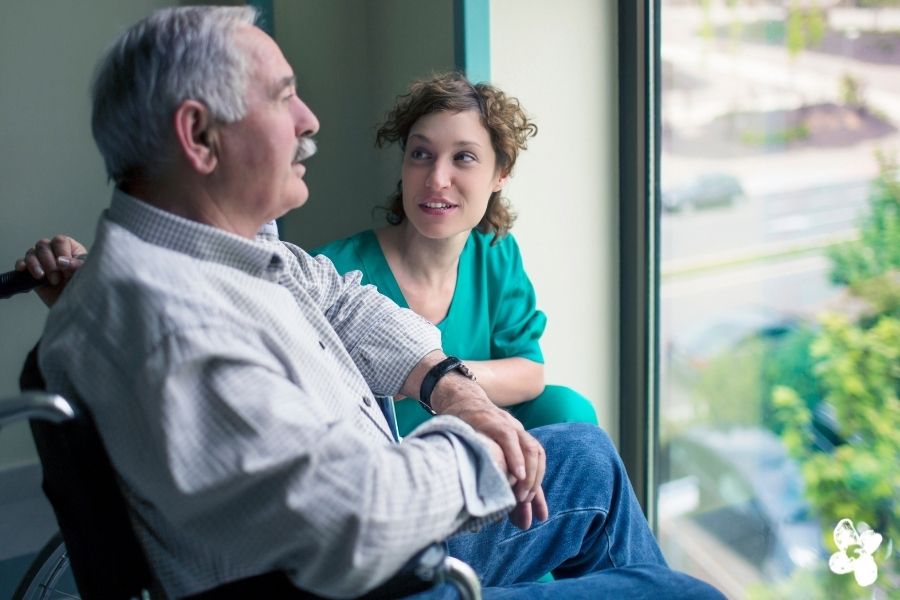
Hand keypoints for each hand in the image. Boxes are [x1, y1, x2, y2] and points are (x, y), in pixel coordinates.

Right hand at [16, 235, 86, 307]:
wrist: (73, 303)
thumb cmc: (82, 285)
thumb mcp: (84, 273)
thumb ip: (76, 265)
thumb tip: (61, 261)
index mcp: (69, 246)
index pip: (60, 241)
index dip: (62, 255)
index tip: (67, 272)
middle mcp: (54, 250)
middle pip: (43, 245)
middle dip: (49, 263)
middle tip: (57, 279)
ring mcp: (41, 259)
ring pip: (31, 252)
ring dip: (35, 265)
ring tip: (41, 277)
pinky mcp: (31, 270)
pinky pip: (21, 262)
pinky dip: (21, 265)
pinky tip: (23, 269)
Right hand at [436, 381, 547, 529]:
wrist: (455, 395)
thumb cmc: (466, 427)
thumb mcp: (481, 452)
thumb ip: (491, 476)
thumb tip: (493, 509)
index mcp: (516, 441)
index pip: (535, 468)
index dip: (538, 493)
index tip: (539, 518)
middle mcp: (516, 432)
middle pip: (537, 458)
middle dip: (535, 487)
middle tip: (526, 510)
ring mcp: (506, 424)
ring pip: (530, 448)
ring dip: (531, 474)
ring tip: (522, 497)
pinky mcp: (491, 419)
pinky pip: (508, 437)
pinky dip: (516, 456)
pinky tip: (517, 474)